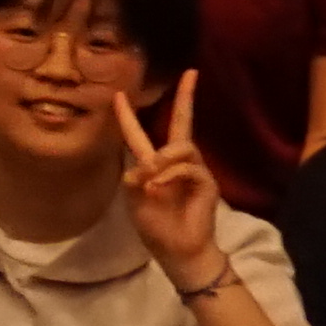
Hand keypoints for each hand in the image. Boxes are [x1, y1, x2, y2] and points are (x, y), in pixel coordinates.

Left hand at [115, 78, 221, 272]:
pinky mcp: (207, 182)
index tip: (119, 94)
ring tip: (153, 182)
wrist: (177, 251)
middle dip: (186, 97)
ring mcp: (194, 171)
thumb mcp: (135, 201)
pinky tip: (160, 190)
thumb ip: (135, 179)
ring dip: (163, 161)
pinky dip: (170, 176)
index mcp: (153, 166)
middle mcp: (176, 163)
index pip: (139, 135)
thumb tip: (147, 164)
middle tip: (191, 74)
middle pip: (182, 123)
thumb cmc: (156, 228)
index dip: (127, 116)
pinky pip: (188, 167)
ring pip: (181, 146)